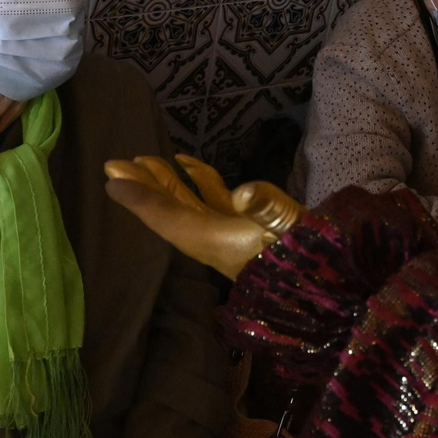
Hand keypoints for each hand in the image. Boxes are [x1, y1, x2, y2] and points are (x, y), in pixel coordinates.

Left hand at [103, 154, 303, 279]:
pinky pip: (209, 199)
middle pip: (167, 209)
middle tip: (112, 165)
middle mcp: (211, 238)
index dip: (140, 198)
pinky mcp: (242, 225)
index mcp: (213, 240)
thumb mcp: (287, 229)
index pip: (168, 216)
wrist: (324, 278)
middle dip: (141, 188)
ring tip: (142, 160)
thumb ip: (267, 207)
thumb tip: (244, 191)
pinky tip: (187, 161)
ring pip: (184, 203)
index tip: (113, 181)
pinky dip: (196, 180)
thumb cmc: (303, 254)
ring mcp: (226, 231)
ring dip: (163, 182)